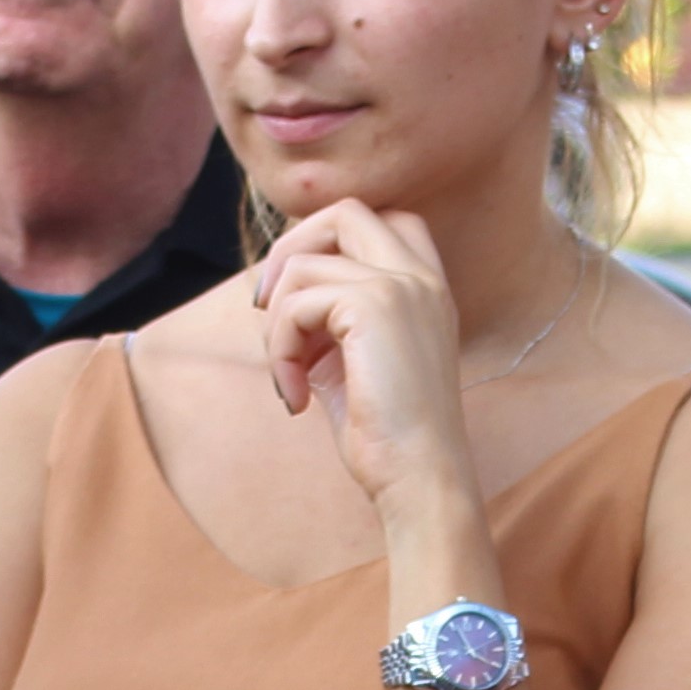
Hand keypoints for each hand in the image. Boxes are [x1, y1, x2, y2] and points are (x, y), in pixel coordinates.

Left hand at [251, 198, 479, 514]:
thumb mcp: (353, 361)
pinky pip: (295, 304)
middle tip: (264, 308)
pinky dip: (279, 351)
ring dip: (277, 323)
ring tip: (286, 377)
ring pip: (305, 263)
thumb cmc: (386, 435)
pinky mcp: (373, 304)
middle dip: (290, 250)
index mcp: (426, 288)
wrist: (420, 478)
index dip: (327, 241)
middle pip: (344, 212)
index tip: (298, 296)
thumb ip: (328, 319)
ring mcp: (400, 285)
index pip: (382, 219)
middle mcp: (420, 276)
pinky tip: (294, 399)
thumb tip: (272, 297)